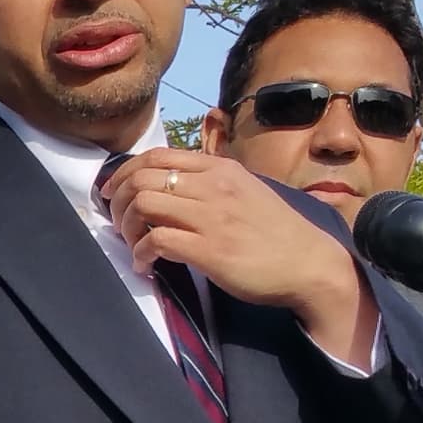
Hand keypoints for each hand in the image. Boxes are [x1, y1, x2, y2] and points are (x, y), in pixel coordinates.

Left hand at [100, 147, 378, 365]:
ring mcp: (210, 217)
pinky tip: (146, 266)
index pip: (156, 156)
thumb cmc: (277, 232)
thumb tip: (172, 187)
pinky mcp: (209, 249)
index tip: (113, 192)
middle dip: (119, 201)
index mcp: (220, 168)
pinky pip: (156, 241)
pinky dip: (141, 254)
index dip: (124, 172)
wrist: (309, 263)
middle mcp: (213, 185)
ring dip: (126, 227)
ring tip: (134, 245)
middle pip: (141, 178)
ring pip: (143, 204)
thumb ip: (212, 184)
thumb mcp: (246, 190)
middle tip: (119, 223)